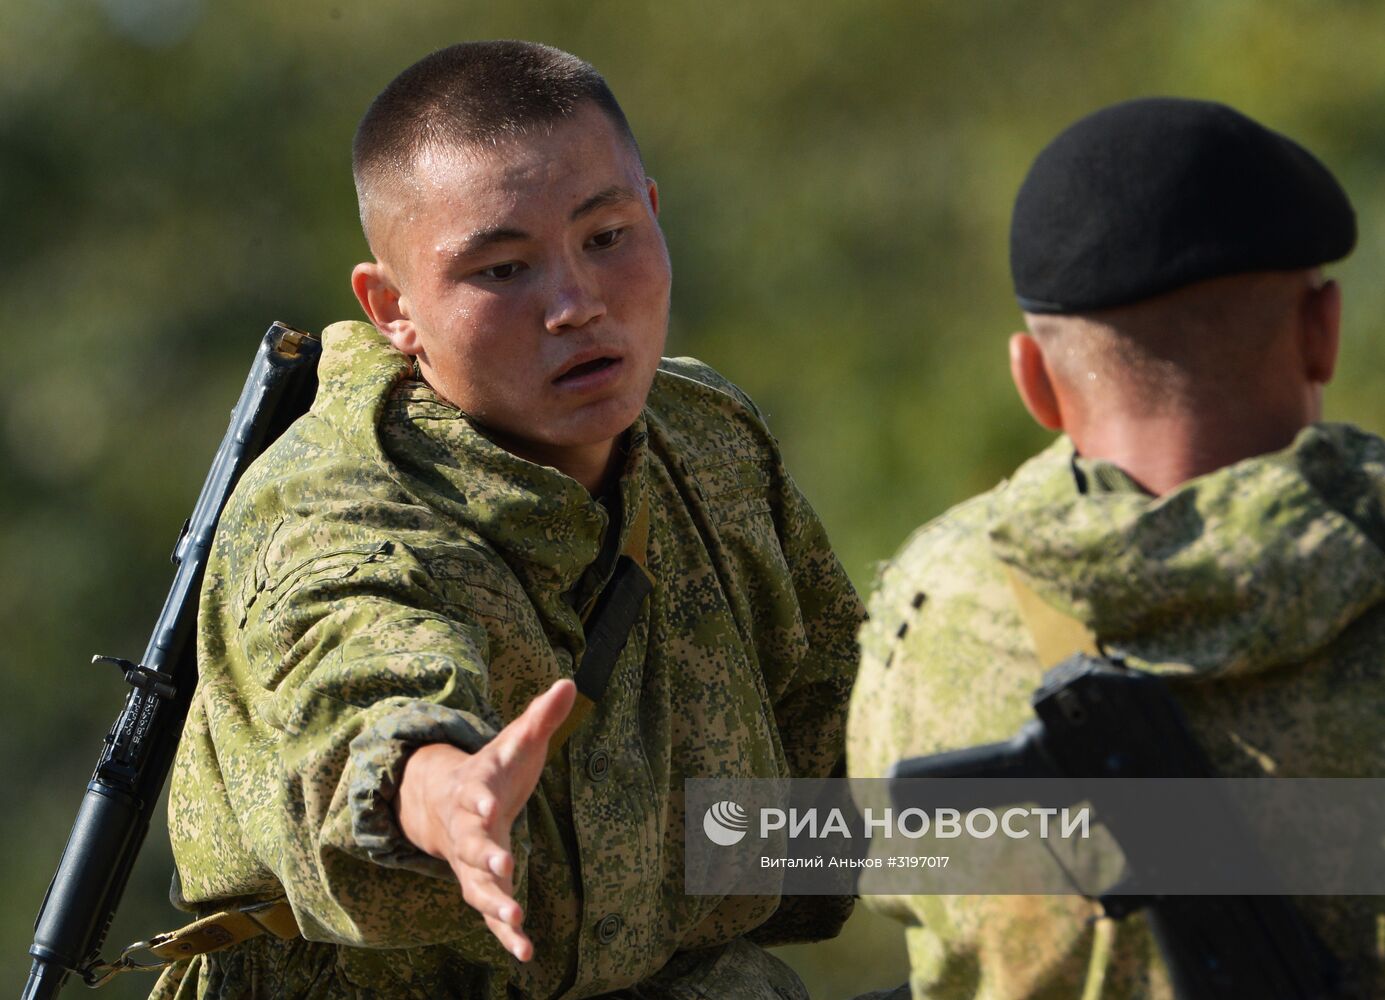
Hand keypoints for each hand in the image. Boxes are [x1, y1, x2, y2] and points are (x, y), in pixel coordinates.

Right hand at [395, 679, 576, 960]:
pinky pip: (490, 912)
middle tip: (504, 867)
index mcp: (475, 790)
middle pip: (471, 845)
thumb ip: (541, 717)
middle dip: (486, 856)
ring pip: (477, 885)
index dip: (481, 800)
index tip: (489, 807)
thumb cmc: (493, 769)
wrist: (447, 800)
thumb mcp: (516, 741)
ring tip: (516, 917)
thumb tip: (569, 683)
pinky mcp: (481, 884)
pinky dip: (505, 932)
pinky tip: (526, 952)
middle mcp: (467, 829)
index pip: (475, 794)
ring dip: (495, 902)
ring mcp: (471, 861)